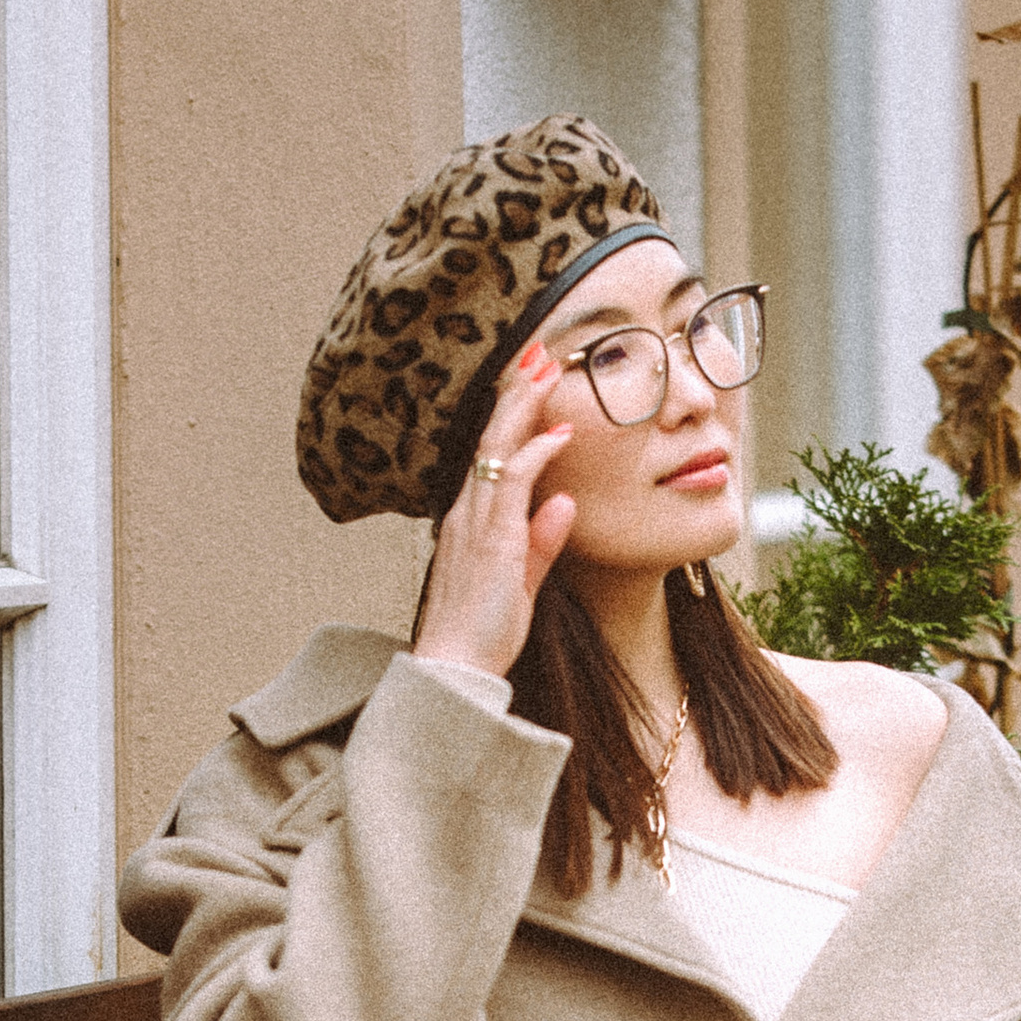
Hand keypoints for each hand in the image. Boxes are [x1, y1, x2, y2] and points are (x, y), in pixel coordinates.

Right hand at [413, 342, 576, 676]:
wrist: (457, 668)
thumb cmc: (483, 632)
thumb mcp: (521, 581)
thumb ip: (540, 541)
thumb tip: (564, 504)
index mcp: (471, 519)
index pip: (491, 453)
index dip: (511, 415)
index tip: (533, 382)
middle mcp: (467, 511)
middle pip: (490, 436)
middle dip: (515, 391)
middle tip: (538, 352)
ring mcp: (476, 522)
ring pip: (498, 446)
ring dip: (524, 405)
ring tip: (546, 369)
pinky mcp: (491, 539)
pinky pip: (513, 481)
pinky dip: (537, 453)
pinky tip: (560, 432)